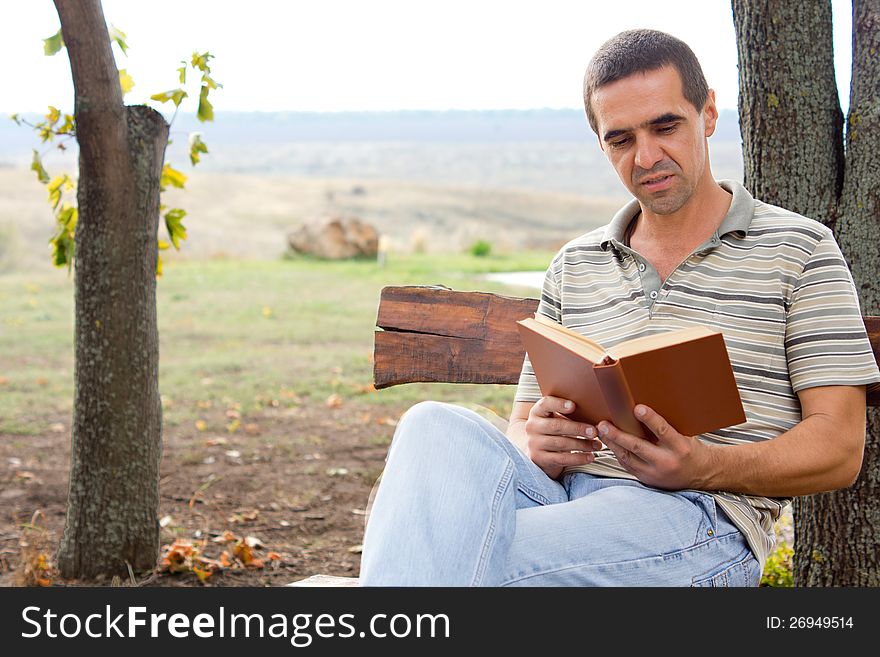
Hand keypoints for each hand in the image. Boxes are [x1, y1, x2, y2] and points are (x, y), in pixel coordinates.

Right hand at [524, 396, 603, 478]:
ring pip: (561, 443)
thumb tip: (593, 411)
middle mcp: (532, 426)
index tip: (573, 406)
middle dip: (577, 428)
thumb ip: (565, 412)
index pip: (545, 404)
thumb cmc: (552, 429)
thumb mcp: (553, 417)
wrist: (537, 450)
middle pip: (556, 426)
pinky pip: (561, 459)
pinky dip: (578, 458)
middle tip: (594, 431)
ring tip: (597, 445)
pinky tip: (590, 457)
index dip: (559, 404)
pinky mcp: (539, 459)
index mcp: (537, 412)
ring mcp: (534, 443)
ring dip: (582, 445)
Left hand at [597, 404, 711, 489]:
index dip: (650, 419)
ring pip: (628, 458)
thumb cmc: (691, 450)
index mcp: (680, 448)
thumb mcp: (685, 435)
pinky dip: (617, 454)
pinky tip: (609, 444)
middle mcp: (667, 462)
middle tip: (603, 424)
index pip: (663, 431)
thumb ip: (666, 426)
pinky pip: (627, 466)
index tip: (637, 408)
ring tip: (601, 432)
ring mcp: (655, 474)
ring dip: (612, 444)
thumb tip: (644, 408)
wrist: (701, 475)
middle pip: (638, 447)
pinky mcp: (647, 480)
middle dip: (618, 435)